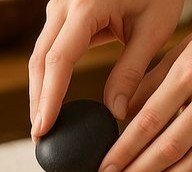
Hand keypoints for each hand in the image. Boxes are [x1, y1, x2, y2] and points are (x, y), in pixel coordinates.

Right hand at [28, 0, 185, 138]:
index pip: (59, 61)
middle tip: (40, 138)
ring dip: (40, 92)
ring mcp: (59, 5)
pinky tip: (52, 103)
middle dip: (38, 102)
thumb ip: (132, 71)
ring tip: (44, 127)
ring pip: (40, 56)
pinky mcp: (61, 12)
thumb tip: (114, 113)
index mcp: (86, 4)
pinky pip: (49, 49)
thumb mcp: (153, 28)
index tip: (44, 129)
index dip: (49, 98)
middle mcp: (64, 2)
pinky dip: (48, 78)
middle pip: (40, 61)